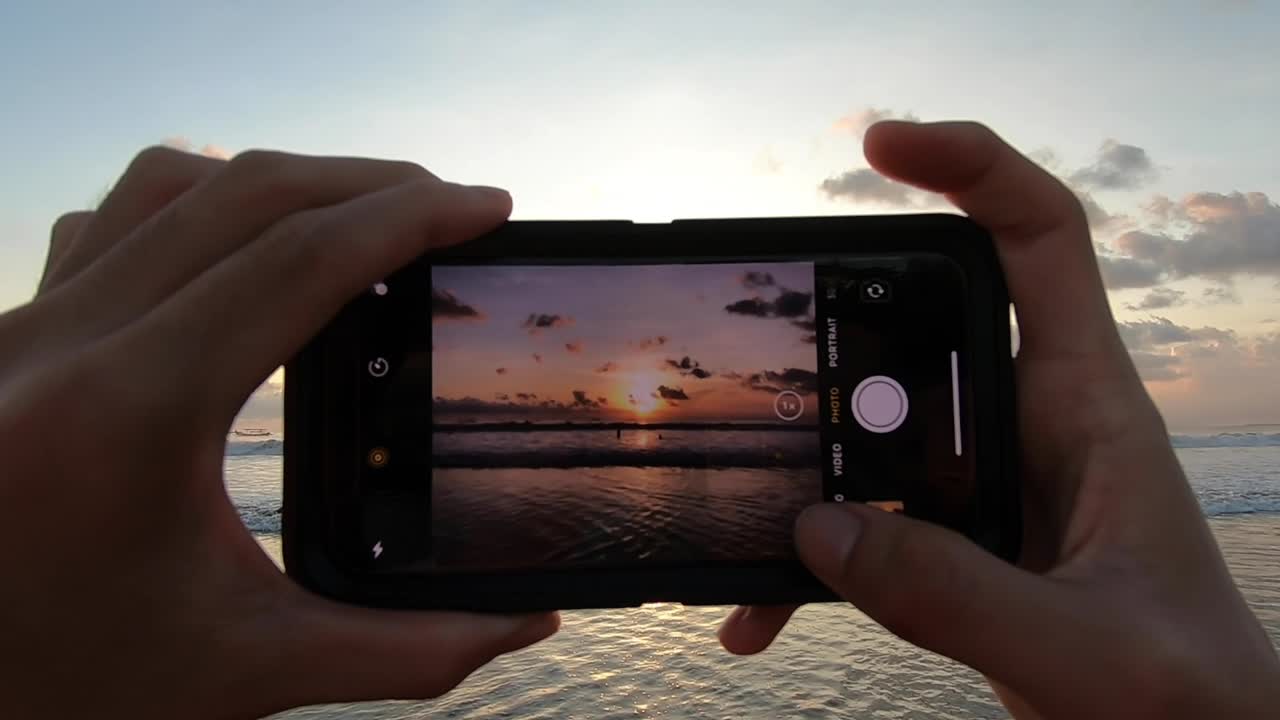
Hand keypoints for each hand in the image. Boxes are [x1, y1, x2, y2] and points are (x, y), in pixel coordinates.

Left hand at [0, 147, 557, 717]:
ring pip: (169, 185)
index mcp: (127, 412)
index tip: (488, 207)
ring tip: (364, 214)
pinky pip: (109, 219)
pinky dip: (198, 202)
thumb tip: (526, 623)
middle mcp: (59, 344)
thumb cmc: (68, 684)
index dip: (410, 218)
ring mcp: (22, 329)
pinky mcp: (11, 337)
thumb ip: (403, 652)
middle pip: (245, 195)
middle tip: (453, 206)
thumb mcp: (249, 671)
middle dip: (369, 185)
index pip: (298, 261)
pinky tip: (244, 242)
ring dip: (285, 184)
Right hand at [718, 121, 1279, 717]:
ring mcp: (988, 482)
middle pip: (925, 319)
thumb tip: (821, 530)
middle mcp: (1033, 424)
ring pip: (878, 427)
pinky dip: (812, 561)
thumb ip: (953, 596)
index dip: (970, 168)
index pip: (1041, 240)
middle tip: (769, 356)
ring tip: (748, 506)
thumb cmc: (1188, 695)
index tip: (880, 149)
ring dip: (811, 462)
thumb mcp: (1082, 649)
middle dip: (843, 325)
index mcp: (1089, 408)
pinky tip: (763, 608)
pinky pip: (866, 523)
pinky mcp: (958, 539)